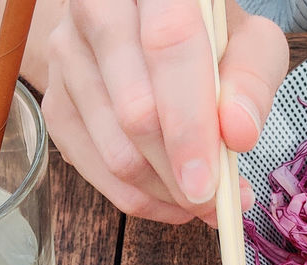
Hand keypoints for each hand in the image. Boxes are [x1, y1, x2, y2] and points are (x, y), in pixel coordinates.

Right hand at [39, 0, 287, 223]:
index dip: (189, 123)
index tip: (208, 184)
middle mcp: (95, 7)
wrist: (146, 23)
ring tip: (201, 202)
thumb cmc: (206, 32)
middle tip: (216, 203)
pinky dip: (136, 198)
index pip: (168, 46)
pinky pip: (92, 169)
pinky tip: (169, 198)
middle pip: (134, 110)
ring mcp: (65, 56)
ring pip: (112, 148)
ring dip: (162, 191)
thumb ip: (252, 80)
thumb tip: (238, 136)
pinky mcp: (54, 101)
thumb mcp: (248, 40)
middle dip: (179, 173)